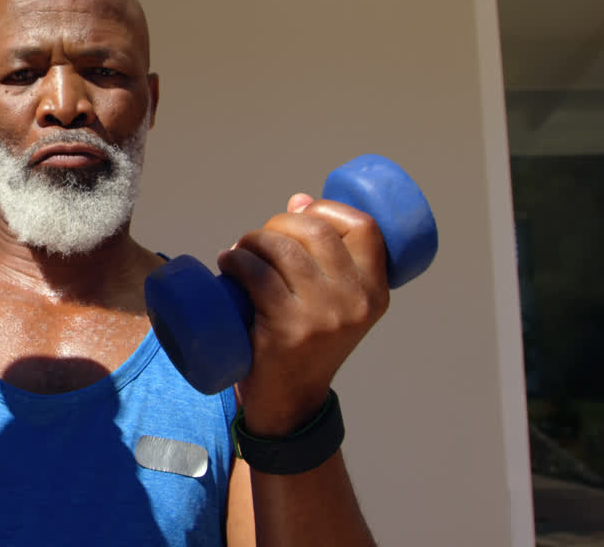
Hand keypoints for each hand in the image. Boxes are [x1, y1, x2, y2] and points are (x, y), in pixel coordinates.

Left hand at [218, 193, 388, 436]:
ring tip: (238, 253)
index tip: (299, 212)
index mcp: (375, 291)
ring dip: (252, 240)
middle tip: (258, 241)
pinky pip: (258, 275)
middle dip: (279, 223)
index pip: (364, 227)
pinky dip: (236, 261)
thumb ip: (323, 257)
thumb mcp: (333, 304)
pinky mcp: (289, 328)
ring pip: (283, 249)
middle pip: (316, 231)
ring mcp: (324, 315)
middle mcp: (357, 301)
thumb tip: (300, 200)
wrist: (290, 402)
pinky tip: (227, 262)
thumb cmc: (306, 342)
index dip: (328, 209)